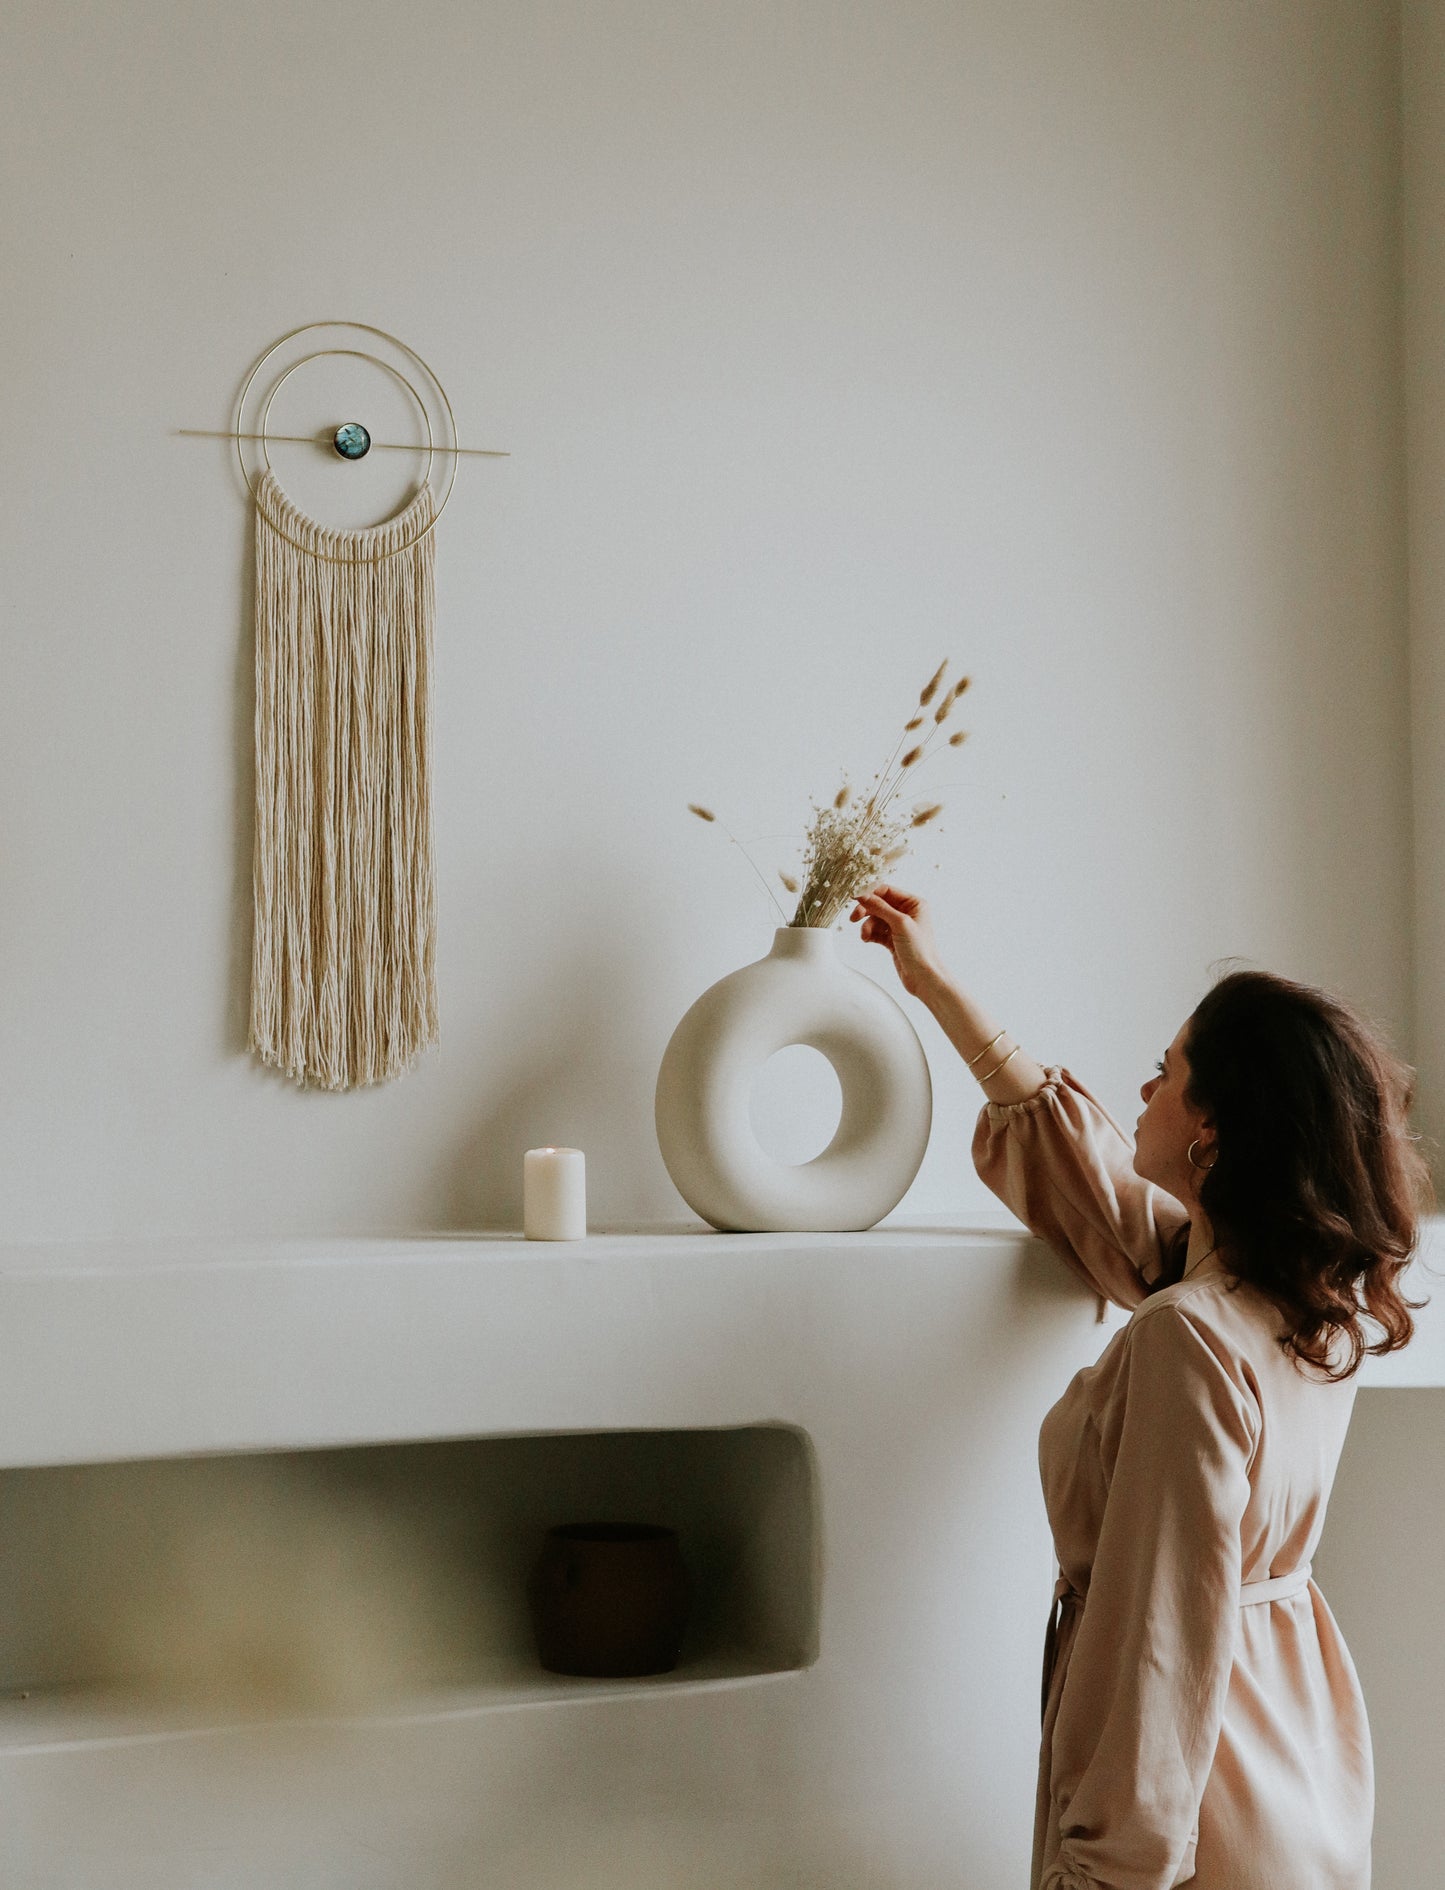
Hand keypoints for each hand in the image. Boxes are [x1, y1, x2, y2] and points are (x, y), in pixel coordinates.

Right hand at [849, 885, 945, 999]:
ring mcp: (899, 926)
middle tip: (854, 918)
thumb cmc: (920, 950)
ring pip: (875, 918)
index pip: (887, 891)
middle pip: (879, 904)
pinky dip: (869, 934)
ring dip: (867, 926)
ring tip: (864, 936)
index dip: (870, 893)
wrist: (923, 977)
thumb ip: (880, 907)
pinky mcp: (892, 939)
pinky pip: (876, 931)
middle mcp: (907, 912)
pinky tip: (867, 939)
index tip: (854, 896)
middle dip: (866, 911)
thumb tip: (862, 894)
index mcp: (914, 903)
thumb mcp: (900, 923)